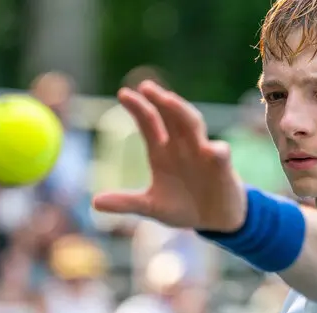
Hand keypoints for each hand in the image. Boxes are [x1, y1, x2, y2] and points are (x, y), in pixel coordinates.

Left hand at [92, 81, 246, 231]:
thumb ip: (126, 202)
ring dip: (181, 112)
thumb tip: (94, 203)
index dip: (138, 108)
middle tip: (146, 87)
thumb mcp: (152, 207)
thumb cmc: (184, 208)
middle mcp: (181, 147)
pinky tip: (213, 150)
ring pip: (193, 125)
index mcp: (162, 153)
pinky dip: (217, 151)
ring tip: (169, 100)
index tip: (123, 94)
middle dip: (159, 100)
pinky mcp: (222, 167)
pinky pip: (220, 155)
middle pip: (170, 116)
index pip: (149, 123)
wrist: (214, 221)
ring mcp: (202, 154)